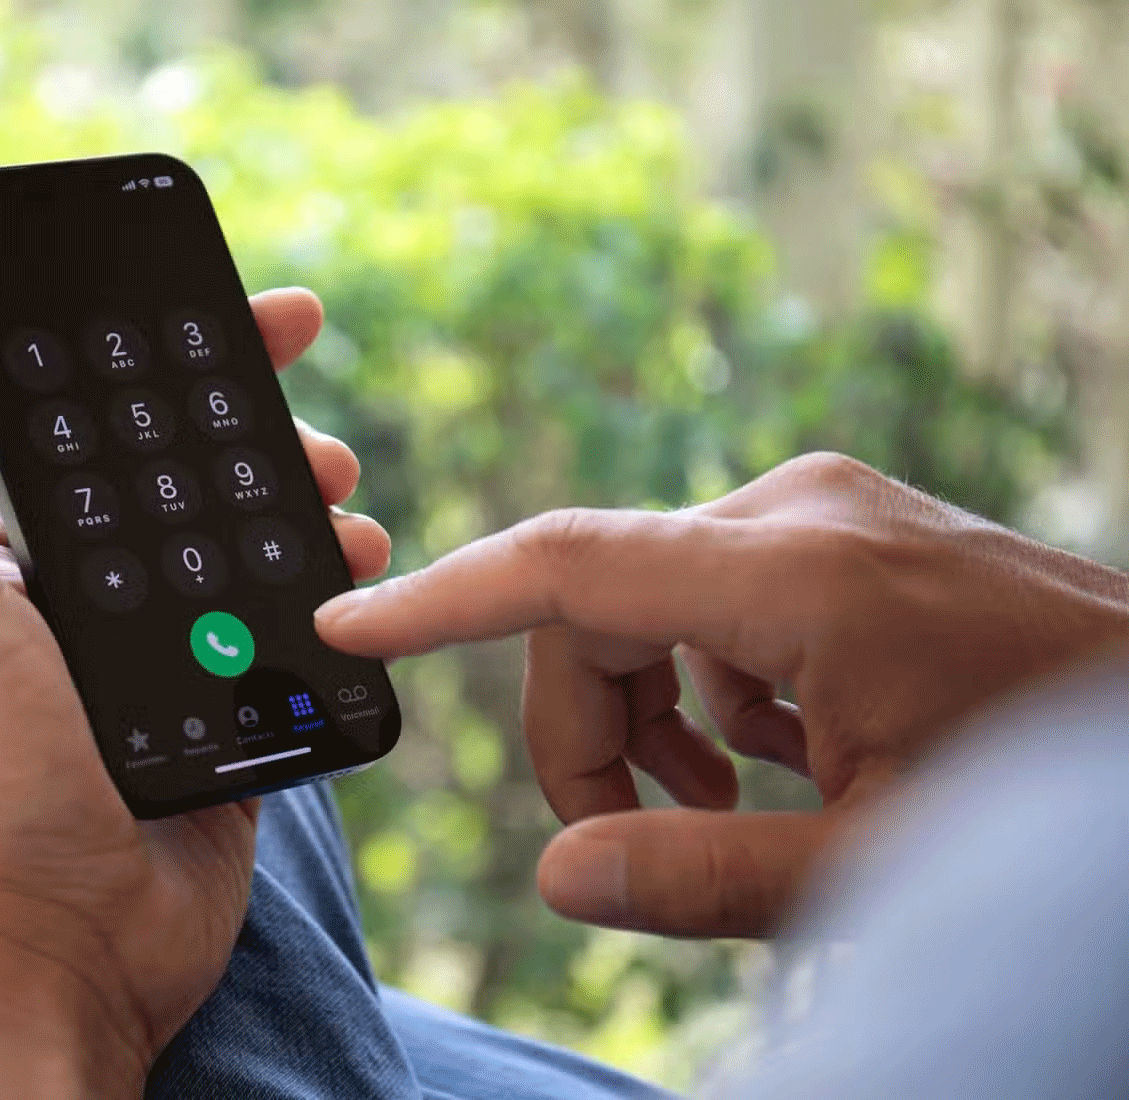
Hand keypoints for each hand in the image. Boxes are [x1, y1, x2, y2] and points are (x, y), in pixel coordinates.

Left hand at [0, 289, 387, 1098]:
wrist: (55, 939)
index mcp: (12, 558)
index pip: (93, 427)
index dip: (157, 359)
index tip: (234, 311)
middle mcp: (89, 601)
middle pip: (185, 477)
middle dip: (251, 424)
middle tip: (307, 400)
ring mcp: (164, 660)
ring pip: (249, 547)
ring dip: (301, 502)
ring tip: (341, 492)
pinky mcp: (230, 716)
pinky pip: (291, 632)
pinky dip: (331, 592)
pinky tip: (357, 569)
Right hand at [316, 452, 1128, 938]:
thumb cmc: (1052, 788)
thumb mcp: (876, 857)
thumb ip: (703, 874)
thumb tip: (560, 874)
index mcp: (798, 577)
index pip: (566, 566)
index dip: (440, 598)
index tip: (347, 622)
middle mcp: (796, 512)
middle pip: (600, 606)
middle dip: (588, 728)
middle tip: (636, 839)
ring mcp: (823, 510)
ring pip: (652, 603)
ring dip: (654, 713)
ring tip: (729, 808)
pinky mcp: (840, 528)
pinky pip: (716, 597)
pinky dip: (710, 683)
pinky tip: (778, 755)